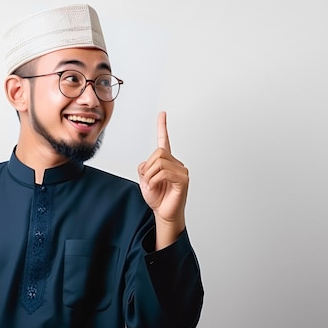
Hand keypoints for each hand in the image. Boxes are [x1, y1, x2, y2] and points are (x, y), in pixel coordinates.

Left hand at [138, 112, 188, 248]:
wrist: (163, 214)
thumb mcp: (144, 180)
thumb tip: (147, 162)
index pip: (164, 140)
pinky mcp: (183, 179)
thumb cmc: (157, 197)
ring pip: (160, 161)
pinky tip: (156, 187)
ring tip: (152, 185)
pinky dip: (155, 180)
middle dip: (148, 167)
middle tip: (148, 181)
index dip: (162, 126)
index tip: (162, 114)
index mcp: (166, 161)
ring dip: (150, 175)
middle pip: (158, 152)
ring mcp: (181, 170)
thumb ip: (144, 167)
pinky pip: (164, 172)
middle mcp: (176, 163)